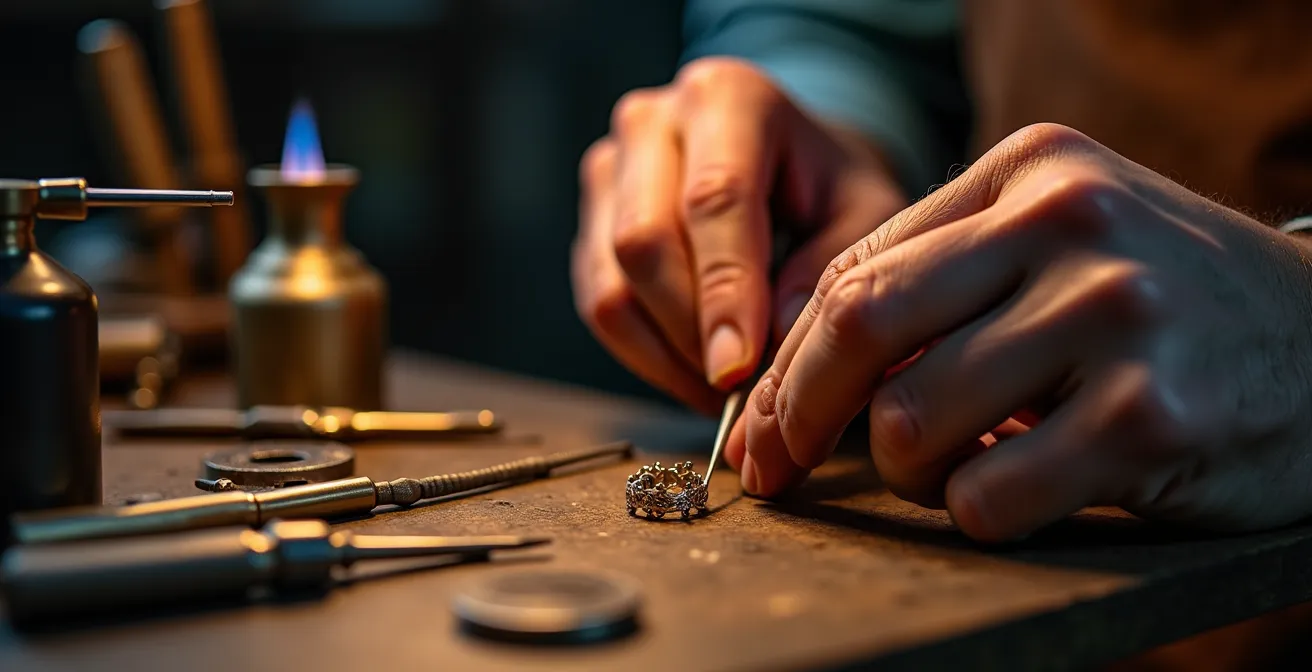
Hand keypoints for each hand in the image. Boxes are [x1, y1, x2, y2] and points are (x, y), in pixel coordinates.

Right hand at [571, 57, 906, 413]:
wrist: (789, 165)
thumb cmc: (831, 189)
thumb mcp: (865, 214)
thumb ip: (830, 268)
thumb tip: (771, 342)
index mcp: (728, 98)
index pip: (715, 200)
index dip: (724, 291)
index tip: (738, 368)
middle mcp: (652, 122)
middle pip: (644, 240)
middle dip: (692, 331)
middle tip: (741, 389)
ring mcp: (610, 169)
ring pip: (611, 283)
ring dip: (666, 354)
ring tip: (725, 390)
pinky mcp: (591, 220)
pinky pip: (599, 303)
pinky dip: (646, 354)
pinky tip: (696, 372)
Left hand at [731, 122, 1311, 542]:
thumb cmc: (1168, 304)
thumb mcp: (1062, 246)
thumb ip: (941, 283)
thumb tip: (796, 381)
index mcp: (1032, 168)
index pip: (858, 269)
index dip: (789, 361)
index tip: (762, 425)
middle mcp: (1070, 222)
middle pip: (861, 327)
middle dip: (799, 414)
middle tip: (781, 468)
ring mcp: (1114, 314)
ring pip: (914, 423)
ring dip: (911, 473)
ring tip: (962, 468)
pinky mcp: (1149, 417)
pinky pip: (987, 497)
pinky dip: (978, 514)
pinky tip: (1026, 491)